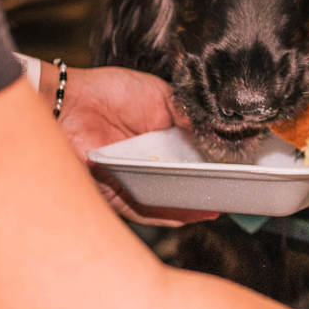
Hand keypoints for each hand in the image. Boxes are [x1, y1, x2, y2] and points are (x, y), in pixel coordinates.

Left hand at [50, 64, 217, 227]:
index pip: (194, 157)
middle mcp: (150, 163)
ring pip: (169, 200)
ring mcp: (136, 180)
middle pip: (184, 181)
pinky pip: (147, 211)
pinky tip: (192, 212)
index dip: (214, 163)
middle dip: (208, 187)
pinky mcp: (118, 196)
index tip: (237, 166)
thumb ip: (189, 115)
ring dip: (193, 205)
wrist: (72, 103)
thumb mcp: (162, 96)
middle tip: (233, 189)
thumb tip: (217, 130)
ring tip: (218, 204)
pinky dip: (170, 214)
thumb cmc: (110, 93)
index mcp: (162, 140)